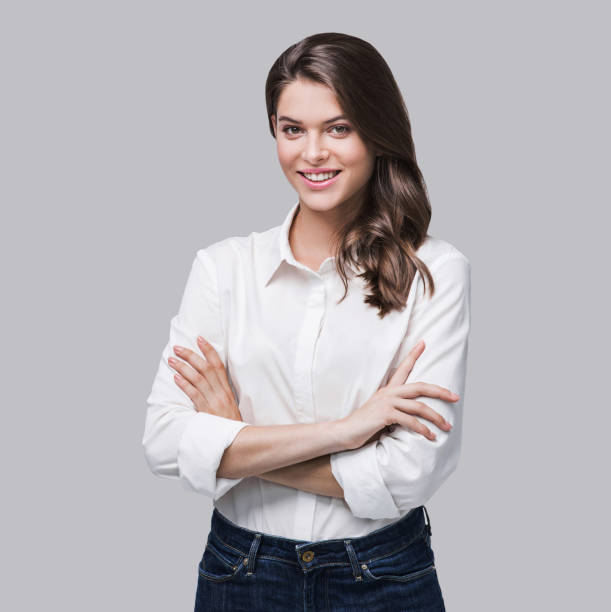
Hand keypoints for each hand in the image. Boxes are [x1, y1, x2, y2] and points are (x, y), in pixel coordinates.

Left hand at [167, 336, 242, 421]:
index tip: (199, 339)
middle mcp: (221, 393)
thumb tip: (207, 380)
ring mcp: (214, 401)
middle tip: (178, 348)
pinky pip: (194, 395)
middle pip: (206, 368)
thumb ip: (220, 393)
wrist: (239, 442)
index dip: (209, 350)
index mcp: (227, 390)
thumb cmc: (231, 425)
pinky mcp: (207, 411)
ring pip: (198, 379)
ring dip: (183, 367)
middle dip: (191, 355)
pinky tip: (176, 378)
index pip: (218, 365)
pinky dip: (185, 385)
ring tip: (172, 360)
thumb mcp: (230, 405)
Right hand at [338, 340, 458, 449]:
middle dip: (440, 391)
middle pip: (420, 387)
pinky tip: (431, 436)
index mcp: (387, 390)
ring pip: (419, 406)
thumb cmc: (363, 425)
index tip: (423, 343)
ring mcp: (387, 403)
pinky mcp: (385, 415)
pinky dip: (423, 429)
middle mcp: (388, 393)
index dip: (413, 354)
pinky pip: (410, 421)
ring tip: (447, 426)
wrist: (344, 432)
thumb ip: (394, 409)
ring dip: (436, 417)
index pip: (402, 368)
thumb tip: (411, 415)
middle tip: (455, 396)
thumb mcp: (380, 413)